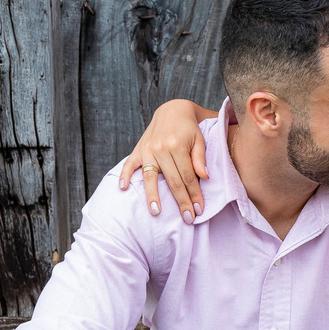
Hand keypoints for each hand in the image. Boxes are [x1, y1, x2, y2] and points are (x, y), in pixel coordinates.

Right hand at [118, 99, 211, 222]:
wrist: (173, 110)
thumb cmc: (189, 128)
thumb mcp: (200, 139)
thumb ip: (200, 158)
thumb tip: (205, 177)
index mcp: (178, 146)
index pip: (188, 177)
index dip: (194, 195)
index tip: (199, 210)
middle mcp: (161, 148)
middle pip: (172, 181)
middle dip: (181, 201)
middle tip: (187, 219)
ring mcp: (147, 149)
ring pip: (151, 177)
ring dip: (153, 196)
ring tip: (156, 213)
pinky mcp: (138, 149)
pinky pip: (129, 164)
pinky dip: (125, 176)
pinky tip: (123, 189)